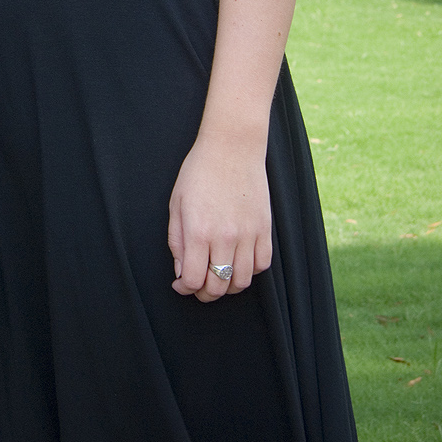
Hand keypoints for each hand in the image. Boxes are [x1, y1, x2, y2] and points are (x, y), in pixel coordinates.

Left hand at [167, 136, 271, 301]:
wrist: (232, 148)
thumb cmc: (199, 171)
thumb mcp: (177, 203)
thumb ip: (177, 240)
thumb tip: (181, 271)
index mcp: (199, 231)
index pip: (193, 280)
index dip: (185, 288)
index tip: (180, 284)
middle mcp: (225, 237)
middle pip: (218, 286)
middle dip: (204, 293)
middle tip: (198, 286)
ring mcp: (248, 235)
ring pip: (242, 281)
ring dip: (228, 286)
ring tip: (218, 276)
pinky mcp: (265, 229)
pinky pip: (261, 265)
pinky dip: (249, 271)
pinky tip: (238, 262)